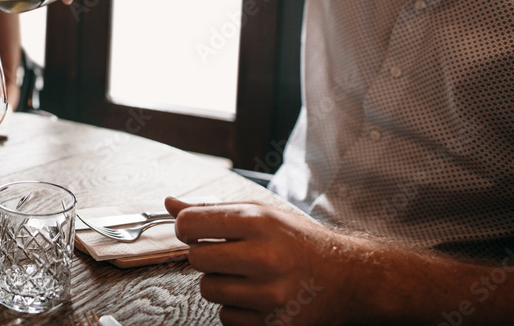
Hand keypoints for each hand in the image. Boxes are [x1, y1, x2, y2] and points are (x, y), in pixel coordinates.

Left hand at [166, 197, 354, 325]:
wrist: (348, 277)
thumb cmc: (299, 241)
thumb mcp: (261, 213)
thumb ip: (213, 210)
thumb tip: (170, 205)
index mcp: (258, 222)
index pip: (190, 224)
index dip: (188, 228)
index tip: (198, 231)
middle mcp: (264, 258)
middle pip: (196, 259)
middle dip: (206, 256)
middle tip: (230, 254)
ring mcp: (270, 295)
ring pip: (208, 290)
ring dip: (221, 283)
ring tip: (248, 275)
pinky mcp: (273, 324)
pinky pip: (226, 317)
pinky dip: (236, 308)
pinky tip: (258, 296)